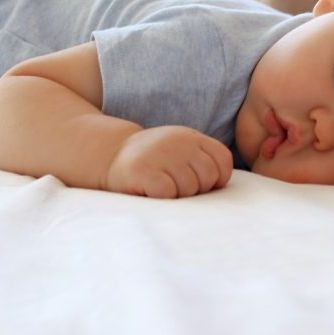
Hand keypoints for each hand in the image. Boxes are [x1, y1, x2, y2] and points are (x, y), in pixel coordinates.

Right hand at [104, 126, 233, 197]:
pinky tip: (149, 189)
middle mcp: (176, 141)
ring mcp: (159, 153)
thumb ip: (203, 162)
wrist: (110, 155)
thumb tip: (220, 188)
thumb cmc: (153, 162)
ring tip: (160, 186)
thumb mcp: (180, 152)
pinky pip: (168, 193)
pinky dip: (161, 198)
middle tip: (173, 185)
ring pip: (189, 188)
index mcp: (190, 136)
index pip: (222, 160)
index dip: (216, 178)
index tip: (198, 182)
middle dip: (195, 189)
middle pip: (208, 177)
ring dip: (177, 196)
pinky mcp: (142, 170)